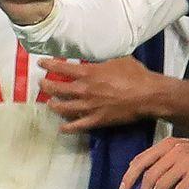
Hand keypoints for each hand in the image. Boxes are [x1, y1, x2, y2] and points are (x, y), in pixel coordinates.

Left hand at [40, 57, 161, 132]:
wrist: (148, 95)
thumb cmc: (135, 74)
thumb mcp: (116, 60)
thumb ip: (101, 61)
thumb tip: (95, 60)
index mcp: (88, 73)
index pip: (62, 67)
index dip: (49, 65)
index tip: (41, 64)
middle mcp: (84, 90)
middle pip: (57, 88)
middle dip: (47, 86)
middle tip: (42, 84)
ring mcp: (89, 107)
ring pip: (63, 108)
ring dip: (54, 105)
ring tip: (50, 103)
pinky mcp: (96, 120)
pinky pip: (77, 126)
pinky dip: (67, 127)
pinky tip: (61, 128)